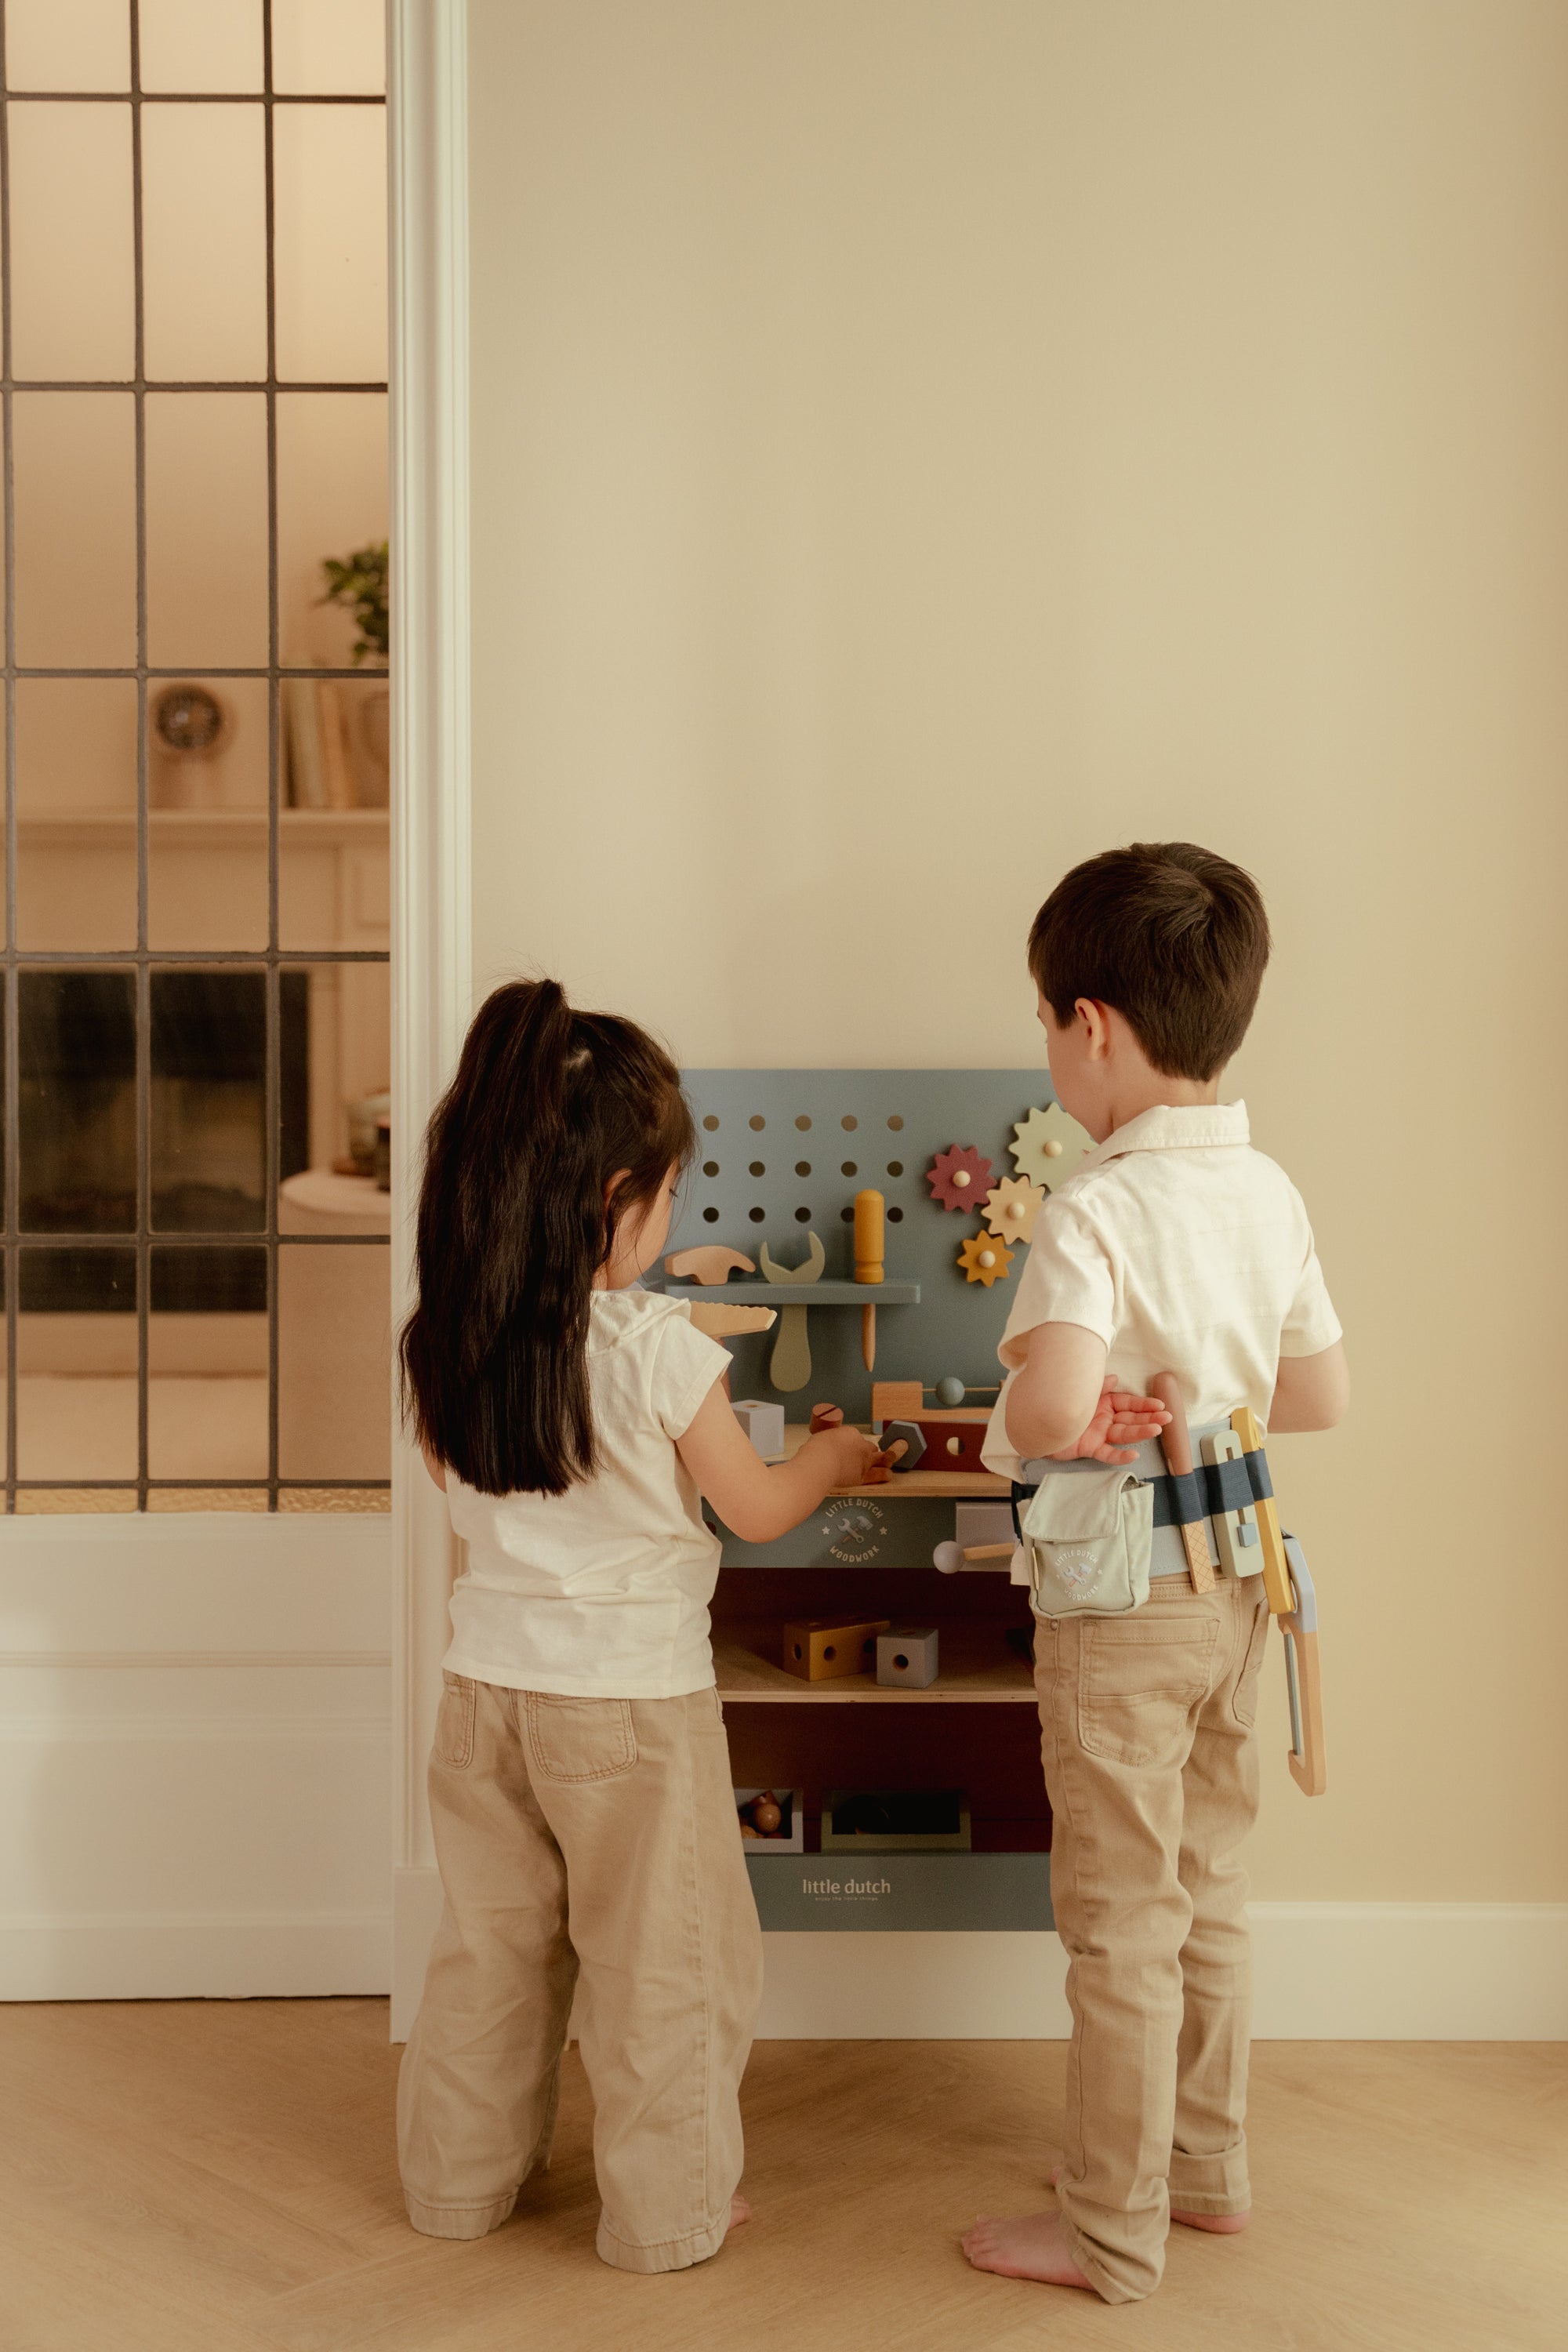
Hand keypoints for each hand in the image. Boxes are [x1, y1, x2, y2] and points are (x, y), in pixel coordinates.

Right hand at [809, 1423, 883, 1487]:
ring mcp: (865, 1460)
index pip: (857, 1438)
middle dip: (869, 1451)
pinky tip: (888, 1475)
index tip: (849, 1449)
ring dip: (883, 1461)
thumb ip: (823, 1444)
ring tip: (885, 1464)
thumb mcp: (819, 1439)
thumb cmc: (815, 1451)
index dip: (854, 1444)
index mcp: (850, 1433)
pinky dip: (885, 1474)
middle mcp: (861, 1445)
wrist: (821, 1462)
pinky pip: (880, 1474)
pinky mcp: (864, 1475)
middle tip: (866, 1456)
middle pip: (871, 1447)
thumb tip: (817, 1449)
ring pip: (881, 1458)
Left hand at [1049, 1378, 1171, 1464]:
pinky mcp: (1090, 1448)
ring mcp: (1099, 1434)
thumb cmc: (1060, 1401)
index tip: (1160, 1405)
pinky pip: (1107, 1454)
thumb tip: (1115, 1377)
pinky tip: (1134, 1455)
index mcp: (1105, 1403)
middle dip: (1150, 1418)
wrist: (1035, 1420)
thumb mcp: (1083, 1389)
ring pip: (1124, 1434)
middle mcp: (1105, 1419)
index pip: (1129, 1403)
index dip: (1145, 1404)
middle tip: (1167, 1418)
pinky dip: (1120, 1456)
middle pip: (1131, 1419)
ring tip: (1157, 1429)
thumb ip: (1099, 1385)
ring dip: (1141, 1432)